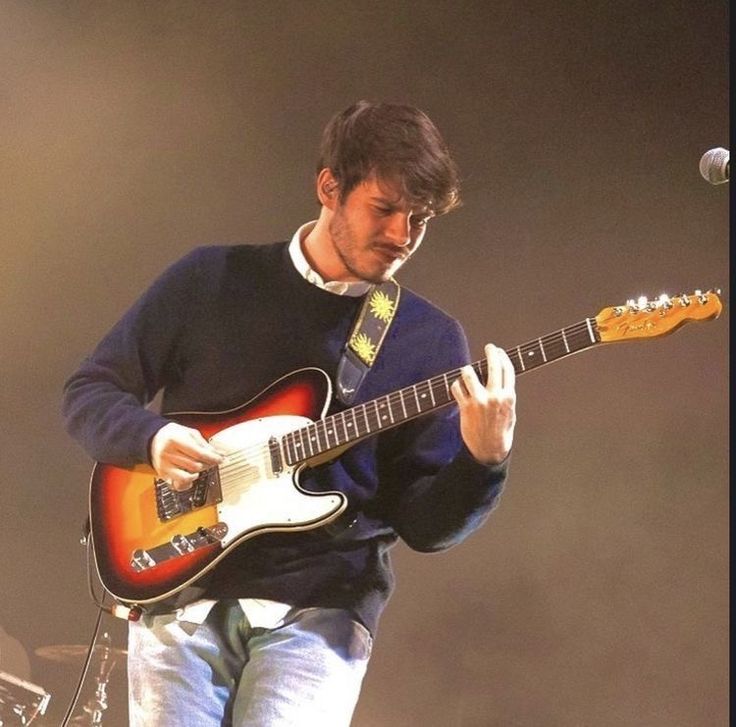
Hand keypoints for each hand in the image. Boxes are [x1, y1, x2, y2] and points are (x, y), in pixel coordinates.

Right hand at [150, 422, 223, 490]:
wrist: (153, 439)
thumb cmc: (172, 434)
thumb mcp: (189, 433)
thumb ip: (204, 444)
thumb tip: (218, 454)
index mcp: (175, 441)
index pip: (199, 453)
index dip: (213, 458)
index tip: (222, 459)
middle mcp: (168, 454)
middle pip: (195, 465)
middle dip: (208, 464)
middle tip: (212, 461)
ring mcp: (165, 466)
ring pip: (188, 476)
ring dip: (199, 473)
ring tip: (201, 466)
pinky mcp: (163, 475)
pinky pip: (178, 485)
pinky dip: (188, 483)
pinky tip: (191, 476)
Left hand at [450, 343, 516, 463]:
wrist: (488, 450)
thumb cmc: (500, 432)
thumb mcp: (510, 413)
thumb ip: (507, 396)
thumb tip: (503, 381)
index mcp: (509, 397)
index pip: (508, 370)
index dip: (503, 357)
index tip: (499, 351)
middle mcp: (495, 397)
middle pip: (493, 366)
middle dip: (491, 353)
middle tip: (489, 347)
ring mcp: (479, 401)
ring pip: (469, 374)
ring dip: (467, 371)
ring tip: (467, 372)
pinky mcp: (465, 407)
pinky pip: (457, 387)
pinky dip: (456, 385)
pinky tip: (458, 387)